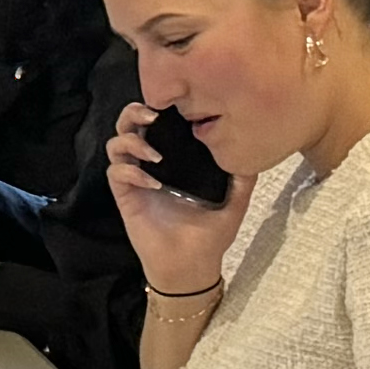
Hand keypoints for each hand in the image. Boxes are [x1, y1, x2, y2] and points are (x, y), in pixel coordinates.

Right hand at [104, 99, 239, 284]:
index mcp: (173, 159)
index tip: (174, 104)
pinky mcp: (125, 196)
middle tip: (152, 116)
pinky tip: (153, 182)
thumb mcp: (235, 201)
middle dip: (134, 113)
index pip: (157, 123)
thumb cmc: (211, 233)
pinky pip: (116, 173)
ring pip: (115, 145)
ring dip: (131, 141)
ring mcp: (135, 179)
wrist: (192, 264)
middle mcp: (150, 163)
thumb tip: (254, 148)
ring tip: (154, 154)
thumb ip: (243, 177)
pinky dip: (131, 172)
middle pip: (128, 125)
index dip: (158, 107)